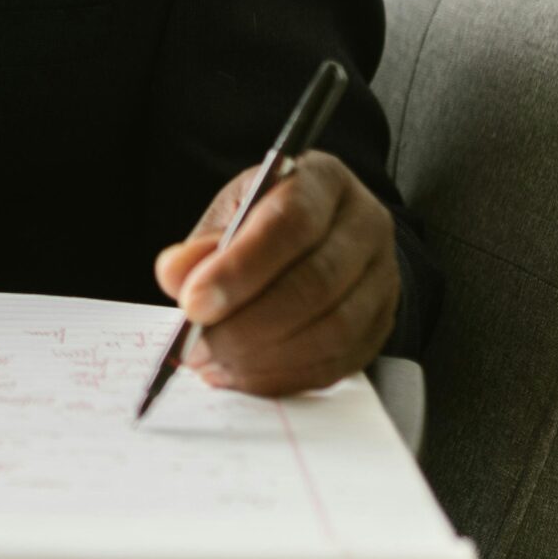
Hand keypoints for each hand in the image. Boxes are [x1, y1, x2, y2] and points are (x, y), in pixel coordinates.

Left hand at [152, 150, 398, 396]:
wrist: (320, 239)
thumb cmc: (265, 221)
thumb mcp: (229, 213)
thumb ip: (202, 244)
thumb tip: (175, 275)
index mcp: (325, 181)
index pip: (292, 222)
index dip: (241, 267)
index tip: (193, 303)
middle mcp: (366, 226)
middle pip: (316, 283)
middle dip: (247, 324)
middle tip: (195, 345)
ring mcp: (382, 279)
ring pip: (332, 330)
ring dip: (263, 356)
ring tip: (213, 362)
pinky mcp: (380, 327)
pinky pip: (337, 363)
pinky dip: (282, 376)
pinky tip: (242, 374)